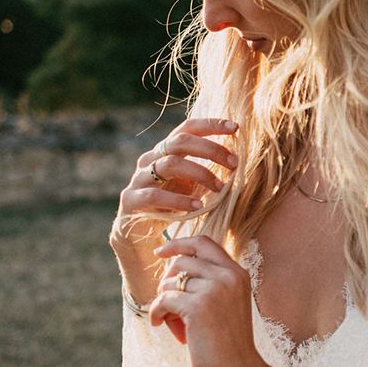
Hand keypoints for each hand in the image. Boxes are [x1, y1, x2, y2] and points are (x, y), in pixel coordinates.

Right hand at [109, 118, 238, 305]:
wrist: (141, 242)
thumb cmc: (173, 212)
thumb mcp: (193, 189)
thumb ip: (207, 172)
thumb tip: (236, 159)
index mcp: (165, 152)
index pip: (187, 128)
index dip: (210, 124)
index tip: (235, 127)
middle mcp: (149, 160)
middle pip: (180, 142)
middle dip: (210, 150)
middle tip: (234, 164)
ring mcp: (138, 179)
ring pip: (169, 164)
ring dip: (199, 173)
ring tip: (219, 188)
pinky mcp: (130, 201)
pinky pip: (155, 195)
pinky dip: (179, 200)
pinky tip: (197, 207)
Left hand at [147, 235, 267, 366]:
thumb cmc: (230, 348)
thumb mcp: (226, 307)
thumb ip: (210, 285)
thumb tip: (171, 270)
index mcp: (238, 273)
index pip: (204, 243)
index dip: (179, 243)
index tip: (161, 253)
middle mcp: (228, 276)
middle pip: (181, 261)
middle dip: (168, 282)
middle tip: (170, 307)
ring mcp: (214, 289)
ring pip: (170, 281)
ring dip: (164, 301)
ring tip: (172, 323)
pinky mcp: (198, 307)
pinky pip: (164, 299)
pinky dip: (158, 312)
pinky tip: (162, 326)